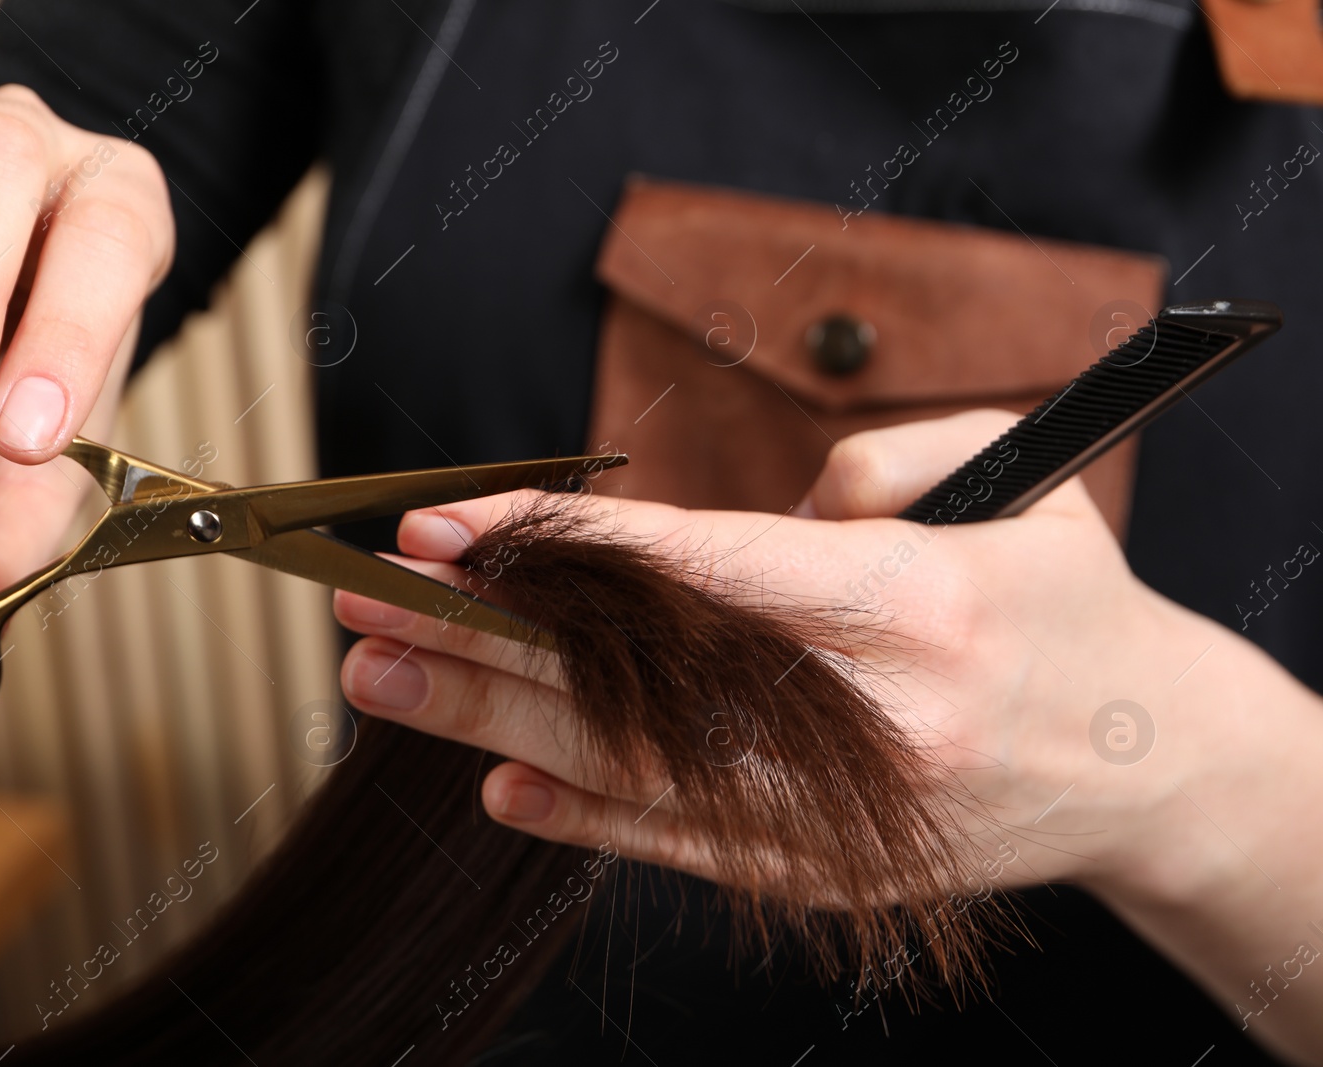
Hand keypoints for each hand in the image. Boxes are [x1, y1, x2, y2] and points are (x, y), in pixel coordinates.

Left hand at [333, 411, 1225, 902]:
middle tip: (363, 608)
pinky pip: (684, 846)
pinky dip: (582, 815)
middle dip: (481, 643)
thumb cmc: (1069, 604)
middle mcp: (869, 726)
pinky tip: (492, 778)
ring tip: (384, 681)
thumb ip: (855, 472)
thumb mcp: (1007, 484)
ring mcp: (846, 818)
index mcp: (912, 607)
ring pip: (636, 775)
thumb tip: (711, 526)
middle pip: (628, 687)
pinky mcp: (832, 876)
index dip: (553, 551)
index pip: (689, 573)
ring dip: (494, 723)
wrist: (1159, 762)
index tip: (442, 530)